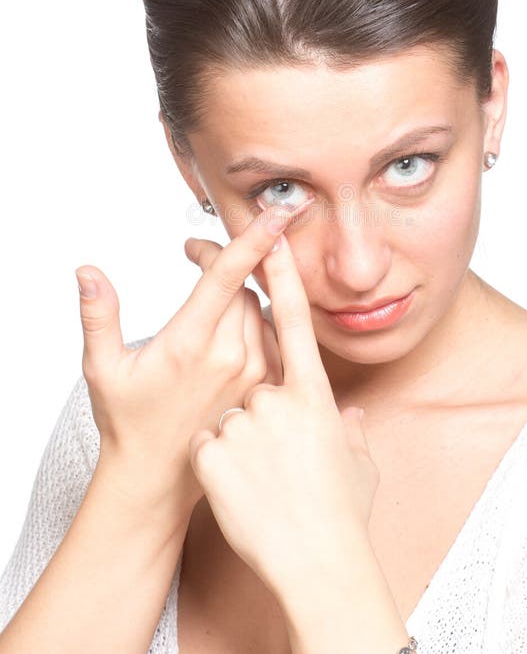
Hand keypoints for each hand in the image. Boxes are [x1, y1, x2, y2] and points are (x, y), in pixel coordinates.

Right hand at [75, 201, 309, 517]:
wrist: (160, 476)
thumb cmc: (128, 419)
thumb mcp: (103, 368)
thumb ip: (98, 317)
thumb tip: (87, 273)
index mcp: (190, 344)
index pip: (228, 278)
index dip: (252, 240)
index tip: (277, 212)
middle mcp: (230, 356)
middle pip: (244, 286)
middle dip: (225, 262)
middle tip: (196, 257)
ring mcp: (254, 373)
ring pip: (260, 308)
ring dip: (241, 290)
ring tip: (211, 294)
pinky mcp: (266, 385)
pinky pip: (272, 334)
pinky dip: (256, 318)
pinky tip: (232, 324)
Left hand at [187, 231, 380, 598]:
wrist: (316, 565)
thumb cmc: (343, 516)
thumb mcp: (357, 465)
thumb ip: (348, 431)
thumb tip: (347, 417)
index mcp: (315, 395)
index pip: (294, 320)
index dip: (280, 275)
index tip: (270, 235)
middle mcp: (278, 398)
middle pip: (252, 381)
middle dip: (255, 409)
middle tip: (276, 458)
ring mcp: (245, 422)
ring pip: (228, 419)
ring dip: (240, 448)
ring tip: (263, 487)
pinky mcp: (214, 450)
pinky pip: (209, 448)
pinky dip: (219, 468)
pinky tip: (242, 494)